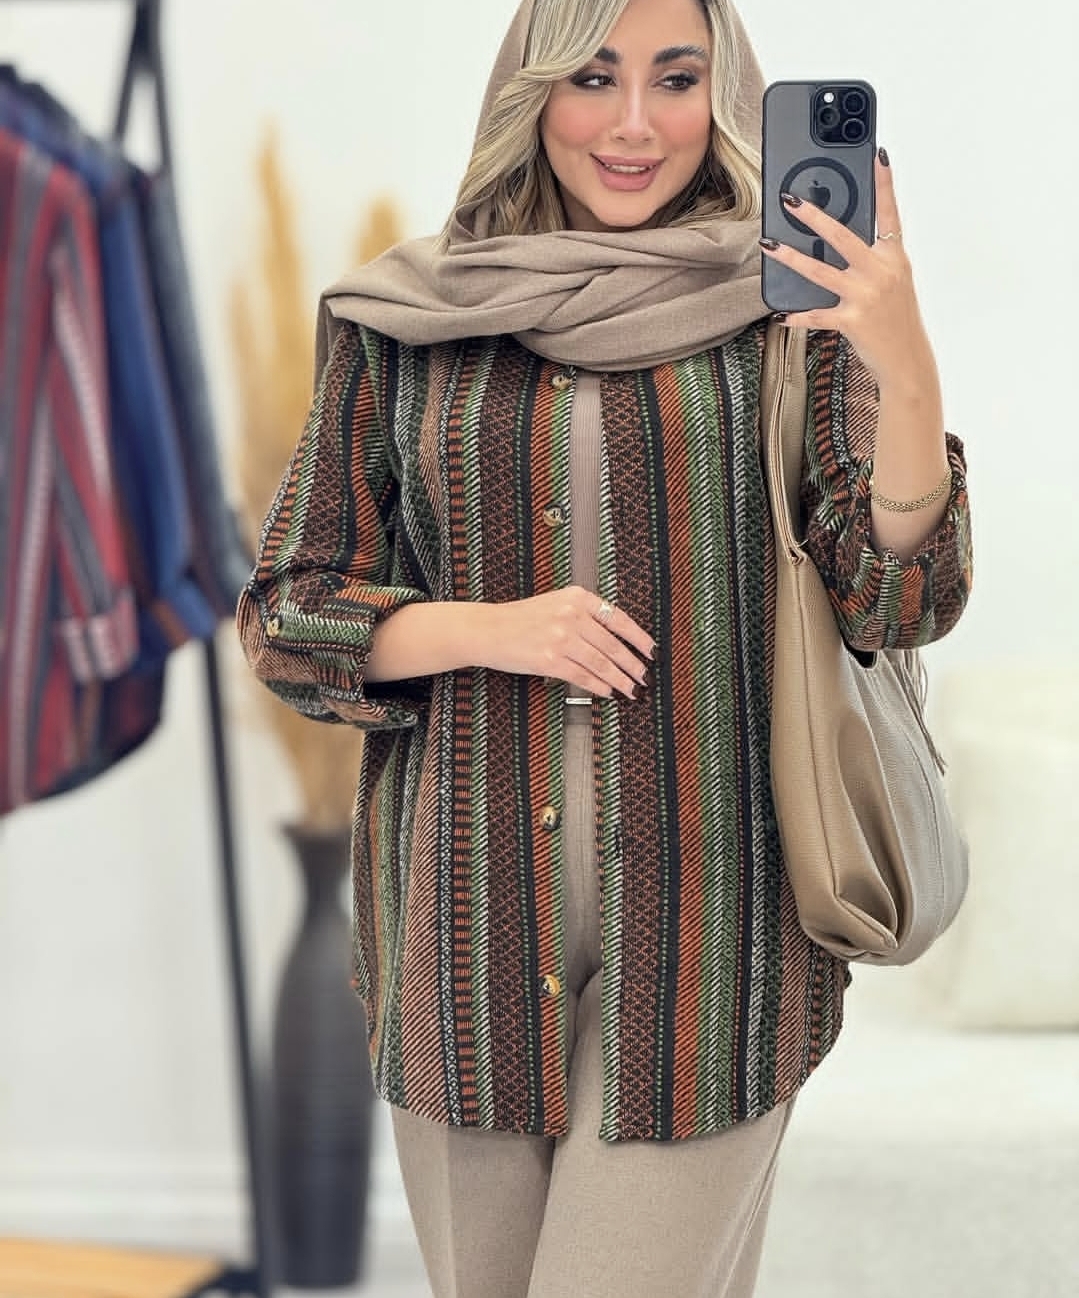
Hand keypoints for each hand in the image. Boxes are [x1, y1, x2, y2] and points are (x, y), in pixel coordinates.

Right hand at [482, 588, 653, 699]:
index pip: (618, 619)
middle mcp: (571, 615)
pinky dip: (599, 686)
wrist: (487, 629)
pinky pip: (582, 677)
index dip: (639, 638)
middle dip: (633, 665)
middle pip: (613, 645)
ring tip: (632, 690)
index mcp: (577, 597)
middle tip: (645, 677)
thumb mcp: (555, 604)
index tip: (652, 651)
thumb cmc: (520, 619)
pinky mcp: (550, 660)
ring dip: (621, 680)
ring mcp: (561, 638)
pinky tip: (609, 692)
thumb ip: (584, 615)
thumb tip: (615, 641)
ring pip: (601, 663)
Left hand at [760, 150, 937, 395]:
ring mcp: (866, 296)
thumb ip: (871, 260)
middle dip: (814, 216)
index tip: (878, 156)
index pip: (889, 213)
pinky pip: (817, 315)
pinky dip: (798, 316)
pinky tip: (782, 315)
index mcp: (894, 258)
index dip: (884, 184)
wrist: (906, 359)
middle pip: (842, 237)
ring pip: (820, 271)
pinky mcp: (852, 320)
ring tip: (769, 245)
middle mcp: (881, 272)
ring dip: (791, 258)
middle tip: (791, 201)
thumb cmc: (896, 318)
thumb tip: (836, 242)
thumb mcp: (893, 282)